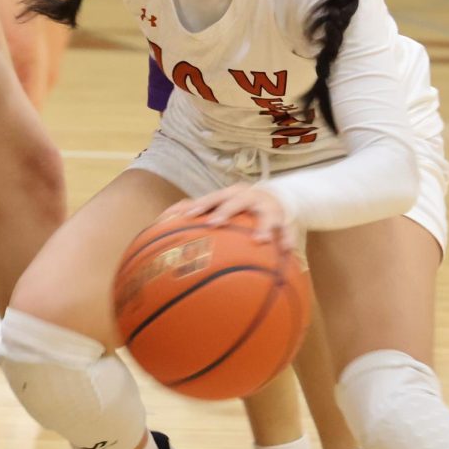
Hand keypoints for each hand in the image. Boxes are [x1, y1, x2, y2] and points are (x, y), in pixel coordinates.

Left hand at [160, 183, 298, 251]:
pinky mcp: (285, 220)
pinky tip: (288, 254)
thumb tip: (159, 225)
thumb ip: (196, 215)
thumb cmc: (238, 206)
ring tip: (260, 240)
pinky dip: (288, 240)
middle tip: (214, 223)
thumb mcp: (221, 206)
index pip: (211, 197)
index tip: (186, 216)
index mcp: (229, 195)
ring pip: (266, 215)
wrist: (277, 198)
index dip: (199, 205)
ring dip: (263, 226)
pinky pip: (288, 231)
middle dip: (225, 211)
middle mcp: (247, 198)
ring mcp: (267, 208)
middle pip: (235, 201)